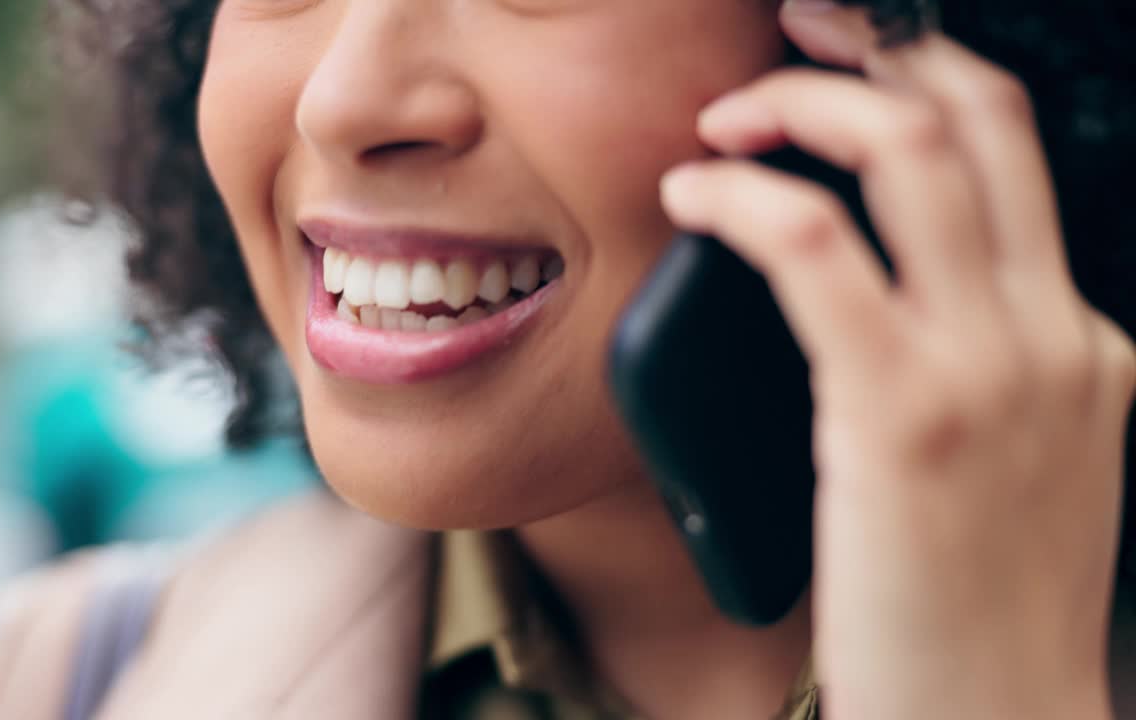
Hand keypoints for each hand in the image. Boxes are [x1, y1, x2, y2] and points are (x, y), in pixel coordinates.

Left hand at [659, 2, 1135, 718]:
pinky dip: (743, 200)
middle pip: (981, 119)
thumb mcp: (1011, 473)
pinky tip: (692, 199)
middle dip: (877, 51)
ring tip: (727, 119)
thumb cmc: (973, 613)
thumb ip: (969, 377)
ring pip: (910, 153)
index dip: (928, 87)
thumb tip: (859, 307)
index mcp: (1083, 346)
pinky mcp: (907, 414)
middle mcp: (1056, 336)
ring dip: (802, 106)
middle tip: (792, 37)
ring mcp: (994, 368)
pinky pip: (815, 249)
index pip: (1018, 160)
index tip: (848, 70)